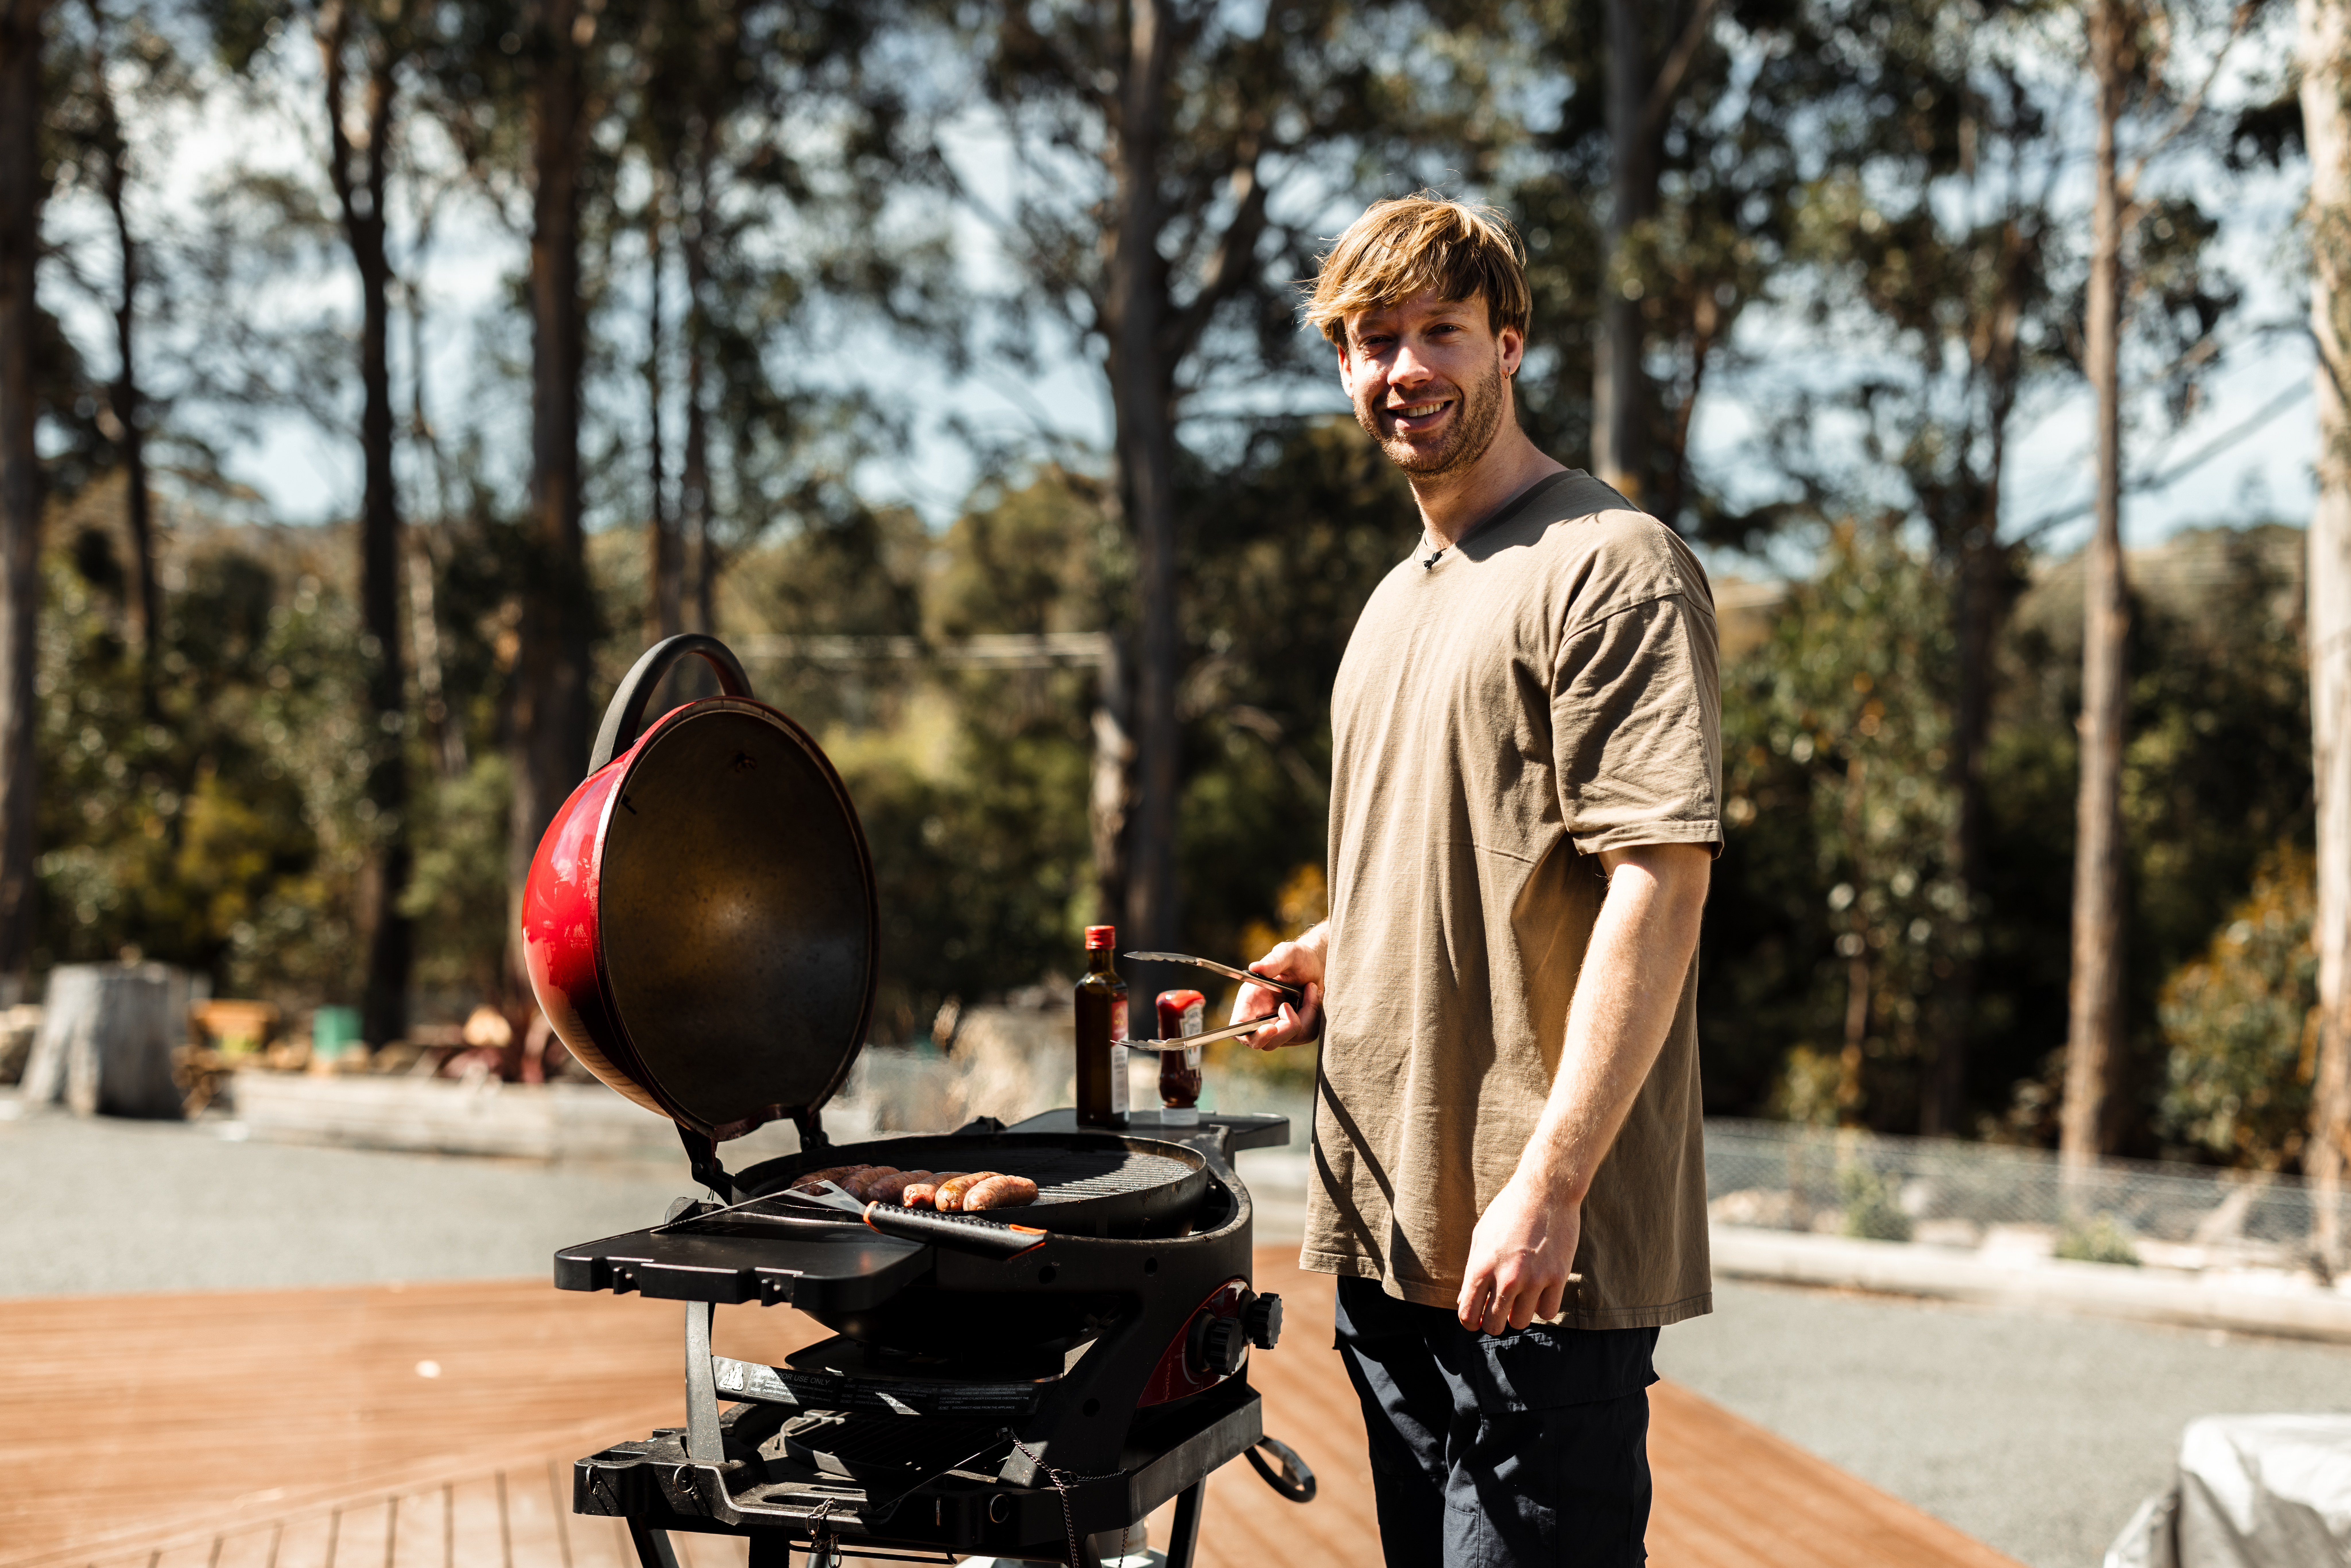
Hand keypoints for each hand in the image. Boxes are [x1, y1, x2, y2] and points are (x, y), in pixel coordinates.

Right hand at [1231, 926, 1324, 1050]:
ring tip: (1310, 990)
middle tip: (1302, 998)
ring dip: (1307, 1014)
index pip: (1240, 1029)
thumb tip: (1255, 967)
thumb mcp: (1288, 953)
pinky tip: (1312, 998)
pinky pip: (1305, 1035)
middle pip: (1266, 1043)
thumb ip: (1273, 961)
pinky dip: (1314, 1016)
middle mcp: (1260, 1018)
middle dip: (1288, 1026)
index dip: (1252, 1035)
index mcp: (1250, 1001)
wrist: (1316, 965)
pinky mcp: (1295, 1032)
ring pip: (1290, 1038)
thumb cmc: (1298, 957)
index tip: (1272, 1027)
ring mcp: (1278, 1028)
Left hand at [1456, 1170, 1580, 1333]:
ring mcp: (1534, 1279)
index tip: (1477, 1319)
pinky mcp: (1558, 1277)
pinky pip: (1548, 1312)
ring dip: (1519, 1314)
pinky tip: (1540, 1291)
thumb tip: (1464, 1304)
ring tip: (1521, 1296)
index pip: (1468, 1314)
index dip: (1470, 1322)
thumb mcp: (1480, 1237)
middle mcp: (1507, 1277)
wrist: (1545, 1191)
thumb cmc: (1508, 1212)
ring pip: (1521, 1322)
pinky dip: (1543, 1307)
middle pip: (1494, 1325)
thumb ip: (1471, 1273)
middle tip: (1500, 1309)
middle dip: (1494, 1322)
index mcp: (1481, 1266)